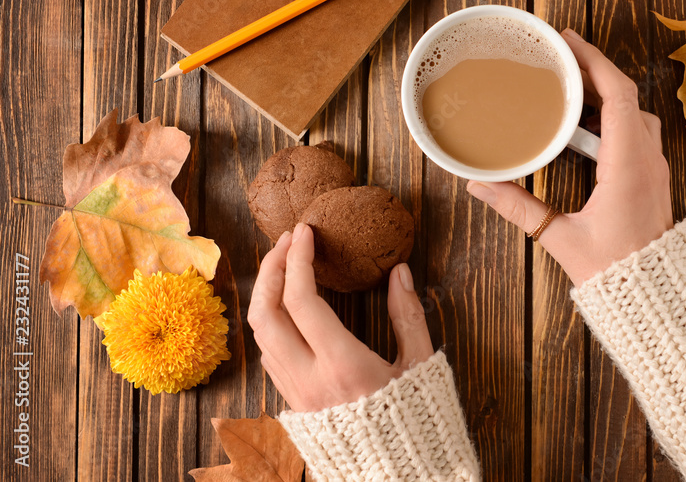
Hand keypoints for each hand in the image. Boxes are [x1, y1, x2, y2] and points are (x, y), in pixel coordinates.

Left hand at [248, 223, 433, 411]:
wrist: (397, 473)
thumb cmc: (416, 419)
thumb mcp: (421, 365)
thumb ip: (409, 316)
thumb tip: (400, 272)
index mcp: (342, 366)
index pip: (301, 299)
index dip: (299, 259)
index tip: (306, 232)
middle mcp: (309, 380)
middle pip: (265, 312)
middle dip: (271, 268)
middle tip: (289, 241)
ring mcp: (296, 395)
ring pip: (259, 335)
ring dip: (267, 293)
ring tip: (286, 266)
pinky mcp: (294, 404)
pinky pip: (269, 355)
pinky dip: (273, 322)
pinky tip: (291, 308)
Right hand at [466, 28, 672, 285]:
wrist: (658, 299)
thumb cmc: (615, 271)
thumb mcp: (560, 238)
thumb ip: (519, 208)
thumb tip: (479, 184)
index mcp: (628, 164)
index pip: (618, 94)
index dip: (594, 60)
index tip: (568, 41)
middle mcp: (648, 159)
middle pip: (626, 96)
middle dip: (593, 70)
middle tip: (559, 57)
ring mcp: (655, 168)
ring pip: (635, 113)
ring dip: (605, 95)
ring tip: (569, 88)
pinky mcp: (653, 180)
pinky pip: (637, 133)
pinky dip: (613, 118)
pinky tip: (585, 127)